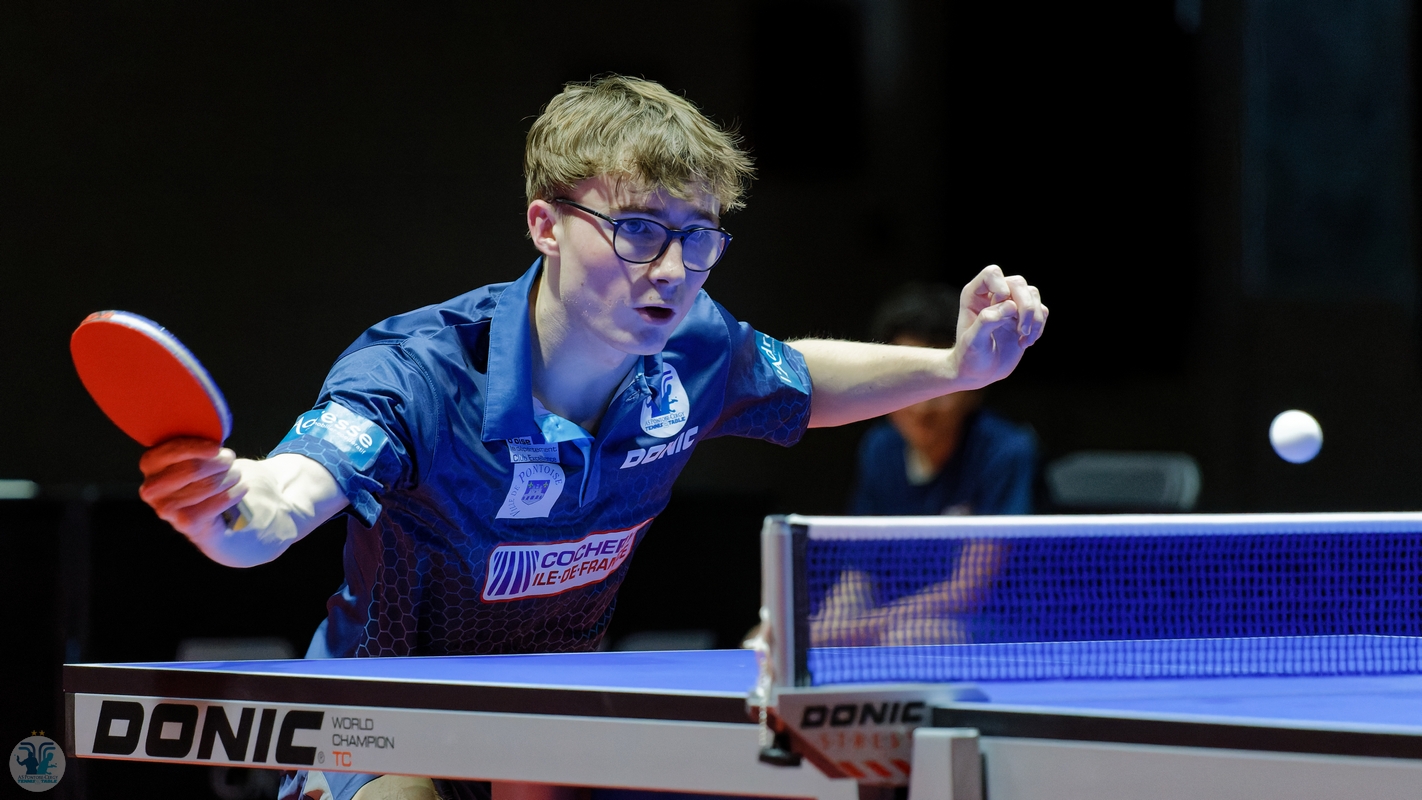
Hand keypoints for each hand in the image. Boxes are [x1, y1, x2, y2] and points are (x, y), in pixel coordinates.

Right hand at [138, 438, 246, 549]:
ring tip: (236, 474)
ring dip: (230, 476)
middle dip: (219, 462)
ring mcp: (165, 509)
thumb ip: (196, 444)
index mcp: (149, 464)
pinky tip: (240, 489)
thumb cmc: (201, 475)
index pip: (174, 450)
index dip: (198, 447)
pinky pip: (217, 502)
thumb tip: (214, 432)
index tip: (217, 447)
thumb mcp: (194, 455)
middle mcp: (150, 488)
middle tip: (230, 460)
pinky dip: (234, 493)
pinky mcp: (184, 523)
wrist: (210, 511)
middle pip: (193, 469)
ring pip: (208, 485)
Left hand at [949, 265, 1047, 389]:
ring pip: (1033, 294)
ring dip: (1034, 318)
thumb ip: (987, 320)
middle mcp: (994, 295)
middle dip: (1024, 306)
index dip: (1001, 286)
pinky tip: (1026, 343)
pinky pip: (1042, 311)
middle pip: (1018, 282)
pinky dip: (1039, 327)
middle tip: (1021, 330)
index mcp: (975, 295)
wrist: (979, 373)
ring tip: (1024, 339)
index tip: (1002, 308)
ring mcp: (1011, 305)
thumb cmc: (969, 356)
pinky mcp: (1024, 318)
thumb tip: (1011, 306)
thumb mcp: (973, 341)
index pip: (992, 273)